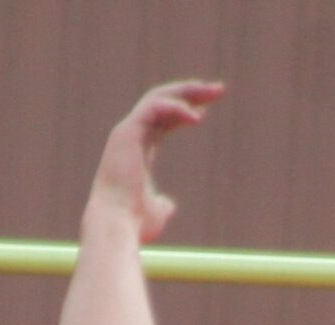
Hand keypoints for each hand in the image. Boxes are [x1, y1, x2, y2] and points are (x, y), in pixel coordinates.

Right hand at [91, 79, 223, 242]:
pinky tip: (196, 117)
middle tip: (218, 89)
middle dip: (190, 92)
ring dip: (188, 91)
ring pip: (158, 97)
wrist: (116, 225)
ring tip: (213, 92)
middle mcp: (131, 137)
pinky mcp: (126, 132)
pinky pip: (153, 107)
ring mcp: (127, 132)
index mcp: (138, 151)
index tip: (207, 108)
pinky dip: (176, 107)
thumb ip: (162, 205)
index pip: (163, 120)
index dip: (185, 110)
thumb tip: (168, 206)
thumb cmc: (134, 224)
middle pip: (162, 102)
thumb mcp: (155, 212)